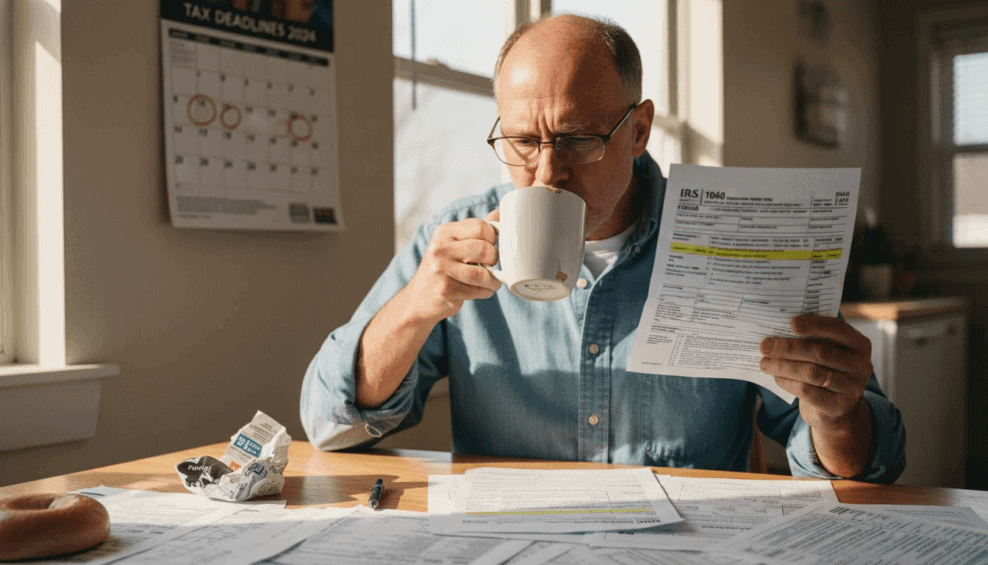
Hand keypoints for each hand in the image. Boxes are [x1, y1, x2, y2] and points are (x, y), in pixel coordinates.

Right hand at [403, 210, 501, 323]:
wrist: (419, 298)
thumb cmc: (443, 268)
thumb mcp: (454, 243)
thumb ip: (477, 229)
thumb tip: (500, 213)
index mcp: (444, 232)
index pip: (481, 227)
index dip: (493, 238)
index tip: (491, 246)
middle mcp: (440, 248)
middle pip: (484, 249)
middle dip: (494, 260)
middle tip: (491, 266)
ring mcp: (441, 269)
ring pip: (483, 274)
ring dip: (494, 281)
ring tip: (492, 282)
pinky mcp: (445, 289)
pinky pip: (478, 290)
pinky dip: (486, 292)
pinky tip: (481, 290)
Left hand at [760, 315, 873, 475]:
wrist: (835, 408)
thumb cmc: (825, 370)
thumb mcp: (826, 352)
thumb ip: (811, 339)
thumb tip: (776, 331)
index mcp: (859, 344)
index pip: (837, 328)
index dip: (814, 325)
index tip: (791, 324)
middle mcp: (861, 365)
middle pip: (820, 352)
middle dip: (788, 348)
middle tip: (765, 346)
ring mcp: (852, 387)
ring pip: (812, 373)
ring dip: (783, 366)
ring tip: (764, 363)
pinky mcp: (839, 406)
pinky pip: (807, 391)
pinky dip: (787, 382)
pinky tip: (776, 377)